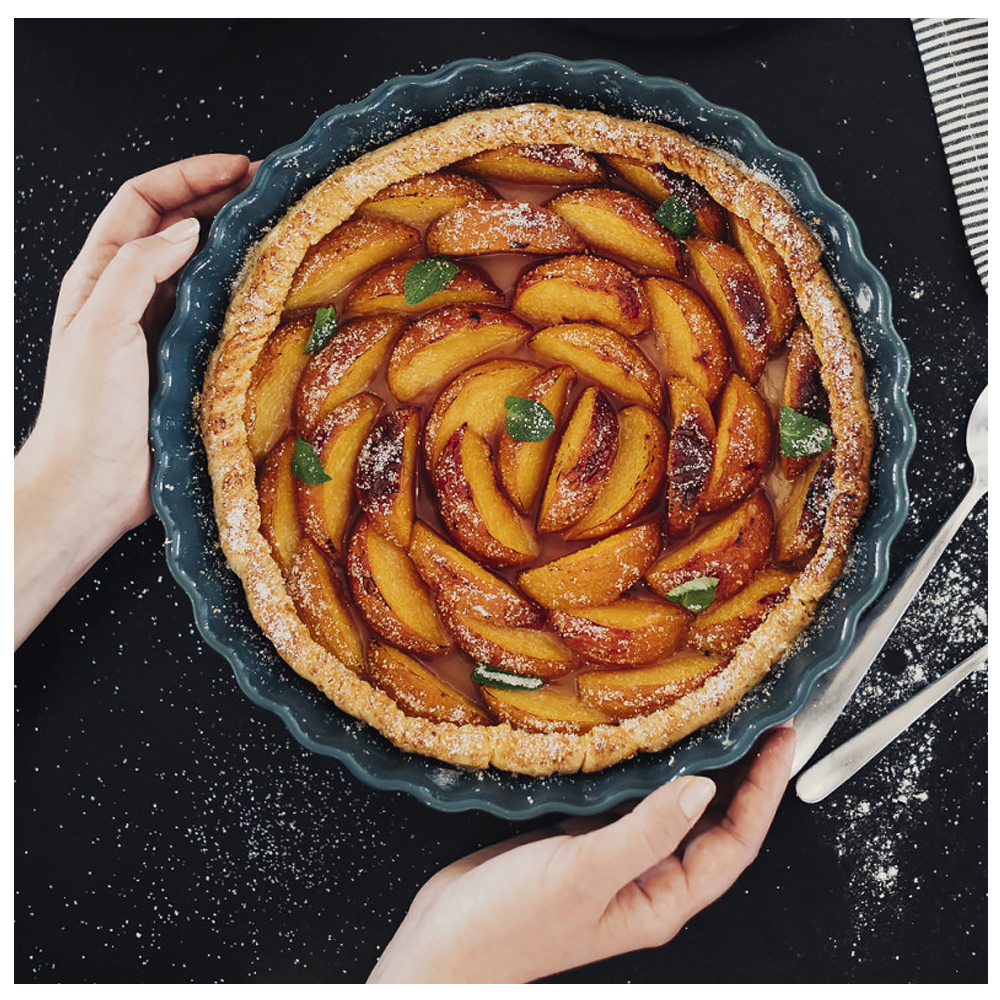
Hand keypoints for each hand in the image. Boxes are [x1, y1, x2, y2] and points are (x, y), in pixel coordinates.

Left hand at [15, 154, 255, 646]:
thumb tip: (187, 230)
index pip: (143, 202)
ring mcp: (161, 329)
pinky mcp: (188, 363)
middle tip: (269, 189)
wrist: (92, 485)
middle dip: (219, 199)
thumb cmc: (87, 411)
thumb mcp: (101, 327)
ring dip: (236, 244)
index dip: (188, 176)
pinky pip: (220, 317)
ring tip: (277, 231)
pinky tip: (272, 294)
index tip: (237, 168)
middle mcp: (131, 295)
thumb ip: (138, 271)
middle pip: (176, 227)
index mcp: (100, 276)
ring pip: (202, 270)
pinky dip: (244, 296)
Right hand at [368, 726, 794, 983]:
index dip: (764, 794)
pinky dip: (640, 770)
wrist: (444, 944)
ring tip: (709, 720)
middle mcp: (644, 880)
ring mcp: (612, 861)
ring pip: (668, 809)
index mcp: (660, 900)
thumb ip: (646, 833)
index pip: (734, 844)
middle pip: (711, 825)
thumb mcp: (584, 875)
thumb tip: (703, 789)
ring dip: (691, 768)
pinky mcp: (579, 842)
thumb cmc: (509, 928)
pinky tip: (639, 741)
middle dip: (740, 776)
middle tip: (756, 720)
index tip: (779, 743)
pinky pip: (626, 801)